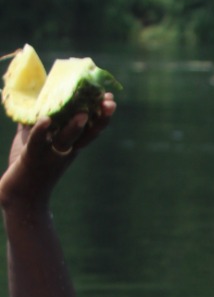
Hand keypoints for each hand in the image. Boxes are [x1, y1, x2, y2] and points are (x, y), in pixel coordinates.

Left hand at [1, 94, 116, 211]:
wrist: (21, 198)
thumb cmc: (28, 169)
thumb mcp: (34, 142)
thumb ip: (34, 123)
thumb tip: (32, 101)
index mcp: (69, 147)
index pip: (90, 128)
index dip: (101, 114)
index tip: (110, 98)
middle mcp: (64, 151)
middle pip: (86, 133)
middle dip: (99, 117)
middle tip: (110, 101)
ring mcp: (49, 155)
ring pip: (66, 139)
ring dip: (75, 127)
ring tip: (83, 113)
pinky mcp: (31, 157)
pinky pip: (37, 141)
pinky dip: (41, 130)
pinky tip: (46, 119)